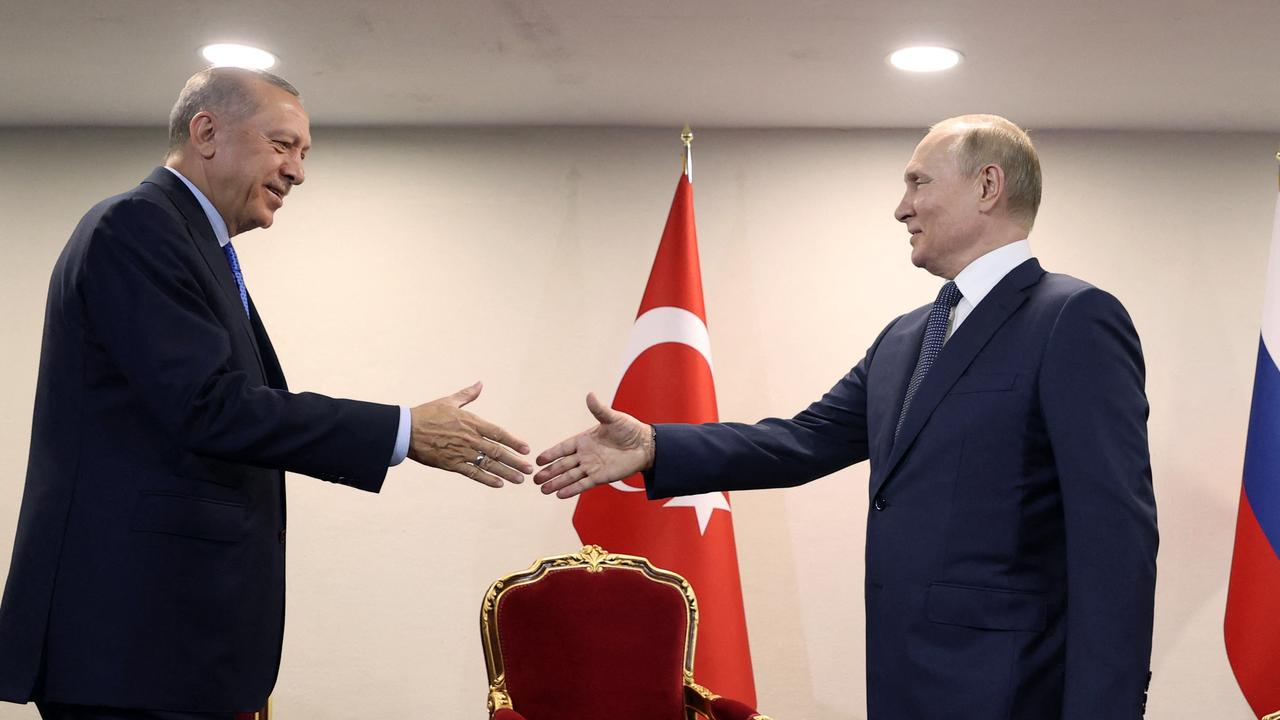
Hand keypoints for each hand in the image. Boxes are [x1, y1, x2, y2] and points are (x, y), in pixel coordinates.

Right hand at [408, 381, 531, 487]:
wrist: (406, 430)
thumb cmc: (427, 413)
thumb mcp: (449, 401)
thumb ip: (467, 395)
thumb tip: (480, 383)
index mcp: (471, 422)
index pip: (498, 433)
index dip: (514, 441)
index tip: (527, 449)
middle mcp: (469, 438)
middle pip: (497, 452)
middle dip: (515, 461)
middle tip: (529, 469)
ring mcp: (461, 452)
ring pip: (488, 465)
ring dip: (506, 472)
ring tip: (520, 479)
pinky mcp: (451, 464)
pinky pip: (472, 473)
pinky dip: (486, 479)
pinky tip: (499, 484)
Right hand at [534, 392, 653, 497]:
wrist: (645, 446)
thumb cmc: (629, 429)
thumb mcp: (613, 418)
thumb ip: (599, 410)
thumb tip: (590, 395)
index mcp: (584, 440)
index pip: (563, 448)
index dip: (551, 454)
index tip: (538, 460)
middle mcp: (585, 455)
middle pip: (562, 465)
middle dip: (549, 472)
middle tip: (534, 479)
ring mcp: (591, 467)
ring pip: (570, 476)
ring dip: (556, 483)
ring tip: (542, 490)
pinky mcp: (600, 477)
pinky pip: (583, 484)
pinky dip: (571, 490)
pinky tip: (559, 495)